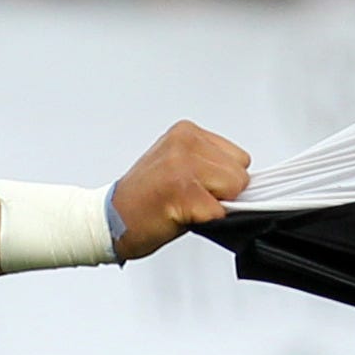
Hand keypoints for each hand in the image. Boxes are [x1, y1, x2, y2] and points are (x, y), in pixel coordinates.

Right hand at [107, 119, 250, 260]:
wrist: (110, 220)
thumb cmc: (143, 199)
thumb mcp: (178, 166)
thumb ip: (210, 165)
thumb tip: (244, 183)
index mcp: (186, 132)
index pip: (239, 158)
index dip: (222, 182)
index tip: (195, 188)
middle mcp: (185, 143)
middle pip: (241, 174)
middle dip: (221, 194)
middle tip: (187, 200)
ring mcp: (183, 165)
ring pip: (234, 191)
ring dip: (212, 207)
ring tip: (182, 205)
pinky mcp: (184, 191)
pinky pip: (218, 213)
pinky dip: (203, 222)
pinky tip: (176, 215)